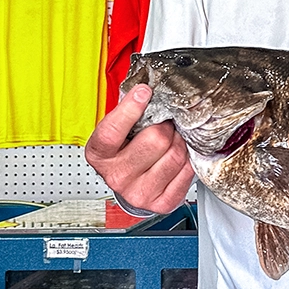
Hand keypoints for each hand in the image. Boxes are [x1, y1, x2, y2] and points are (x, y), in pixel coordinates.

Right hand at [84, 84, 195, 214]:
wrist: (129, 183)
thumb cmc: (124, 149)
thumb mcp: (118, 128)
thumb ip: (129, 108)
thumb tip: (148, 85)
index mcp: (100, 154)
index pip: (112, 131)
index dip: (130, 109)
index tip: (144, 92)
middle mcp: (117, 177)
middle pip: (155, 140)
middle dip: (165, 126)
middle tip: (165, 123)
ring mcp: (139, 192)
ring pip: (175, 155)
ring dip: (179, 141)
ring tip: (172, 139)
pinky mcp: (162, 203)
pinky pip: (187, 172)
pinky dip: (188, 159)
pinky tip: (178, 155)